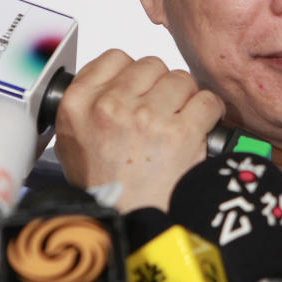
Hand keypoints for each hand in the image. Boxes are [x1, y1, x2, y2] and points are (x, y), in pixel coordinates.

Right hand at [53, 49, 225, 211]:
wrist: (129, 224)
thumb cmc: (104, 188)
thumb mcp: (72, 143)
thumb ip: (86, 104)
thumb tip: (111, 79)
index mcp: (79, 104)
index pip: (114, 58)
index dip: (132, 72)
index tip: (139, 88)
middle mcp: (111, 106)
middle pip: (152, 66)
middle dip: (161, 86)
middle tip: (161, 111)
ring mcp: (147, 117)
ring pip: (181, 79)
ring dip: (186, 98)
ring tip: (179, 122)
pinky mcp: (181, 132)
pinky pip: (207, 100)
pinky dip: (209, 112)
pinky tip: (200, 127)